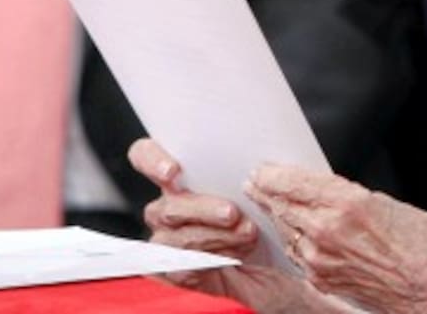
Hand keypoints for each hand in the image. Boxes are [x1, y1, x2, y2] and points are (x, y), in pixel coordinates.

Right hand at [128, 140, 363, 312]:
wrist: (281, 265)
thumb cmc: (268, 216)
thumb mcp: (261, 184)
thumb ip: (249, 166)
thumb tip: (257, 157)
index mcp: (180, 176)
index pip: (145, 156)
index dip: (152, 160)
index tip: (174, 171)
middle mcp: (168, 207)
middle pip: (167, 204)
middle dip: (202, 208)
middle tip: (233, 213)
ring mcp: (169, 240)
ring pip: (179, 236)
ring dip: (216, 234)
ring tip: (248, 233)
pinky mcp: (178, 270)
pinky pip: (186, 264)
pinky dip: (215, 257)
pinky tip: (237, 253)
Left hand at [246, 165, 426, 312]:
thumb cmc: (421, 245)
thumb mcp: (384, 202)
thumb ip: (346, 195)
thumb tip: (321, 191)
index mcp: (346, 203)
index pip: (293, 182)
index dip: (272, 174)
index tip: (262, 169)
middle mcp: (328, 231)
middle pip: (282, 205)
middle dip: (266, 192)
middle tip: (254, 182)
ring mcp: (321, 259)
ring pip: (286, 230)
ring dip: (275, 216)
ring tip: (269, 204)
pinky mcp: (323, 280)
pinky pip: (297, 254)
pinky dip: (291, 240)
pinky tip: (291, 233)